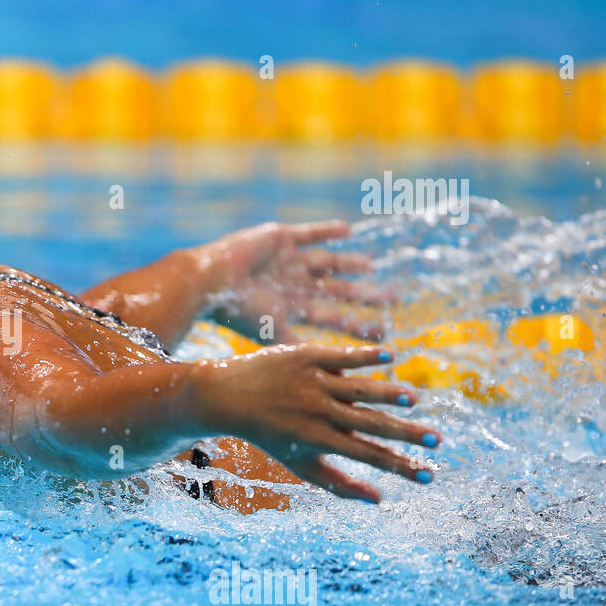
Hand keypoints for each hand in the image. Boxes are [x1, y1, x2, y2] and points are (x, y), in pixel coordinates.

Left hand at [193, 344, 438, 501]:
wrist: (228, 396)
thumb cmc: (270, 435)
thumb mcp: (299, 464)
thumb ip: (339, 484)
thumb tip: (380, 500)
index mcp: (318, 439)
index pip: (368, 455)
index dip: (400, 467)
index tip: (430, 476)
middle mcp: (317, 411)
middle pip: (370, 423)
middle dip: (406, 434)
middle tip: (437, 441)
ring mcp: (313, 382)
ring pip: (359, 388)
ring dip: (388, 393)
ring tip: (414, 399)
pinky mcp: (306, 356)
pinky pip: (342, 355)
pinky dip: (366, 356)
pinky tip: (391, 356)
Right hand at [200, 220, 390, 343]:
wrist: (211, 282)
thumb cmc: (238, 312)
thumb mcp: (274, 335)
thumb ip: (301, 348)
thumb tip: (330, 374)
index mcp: (292, 309)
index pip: (332, 318)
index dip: (356, 325)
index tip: (384, 332)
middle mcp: (293, 285)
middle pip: (337, 291)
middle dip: (364, 296)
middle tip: (395, 299)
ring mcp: (288, 261)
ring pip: (328, 262)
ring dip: (350, 264)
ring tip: (371, 266)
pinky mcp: (281, 238)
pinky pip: (310, 233)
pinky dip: (328, 231)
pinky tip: (348, 230)